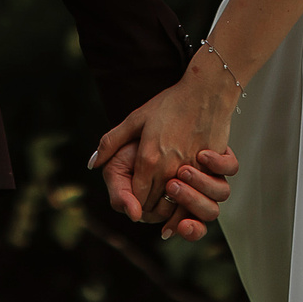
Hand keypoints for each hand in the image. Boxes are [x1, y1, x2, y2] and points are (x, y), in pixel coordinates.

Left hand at [90, 54, 239, 229]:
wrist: (206, 92)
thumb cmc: (171, 103)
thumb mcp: (136, 119)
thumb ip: (110, 142)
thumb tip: (92, 163)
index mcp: (148, 159)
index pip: (137, 198)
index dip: (134, 203)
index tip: (134, 201)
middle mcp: (169, 169)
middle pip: (156, 205)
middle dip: (149, 208)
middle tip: (146, 204)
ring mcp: (191, 170)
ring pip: (177, 204)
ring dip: (170, 209)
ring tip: (164, 205)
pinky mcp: (210, 169)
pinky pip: (199, 197)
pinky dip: (190, 202)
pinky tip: (185, 200)